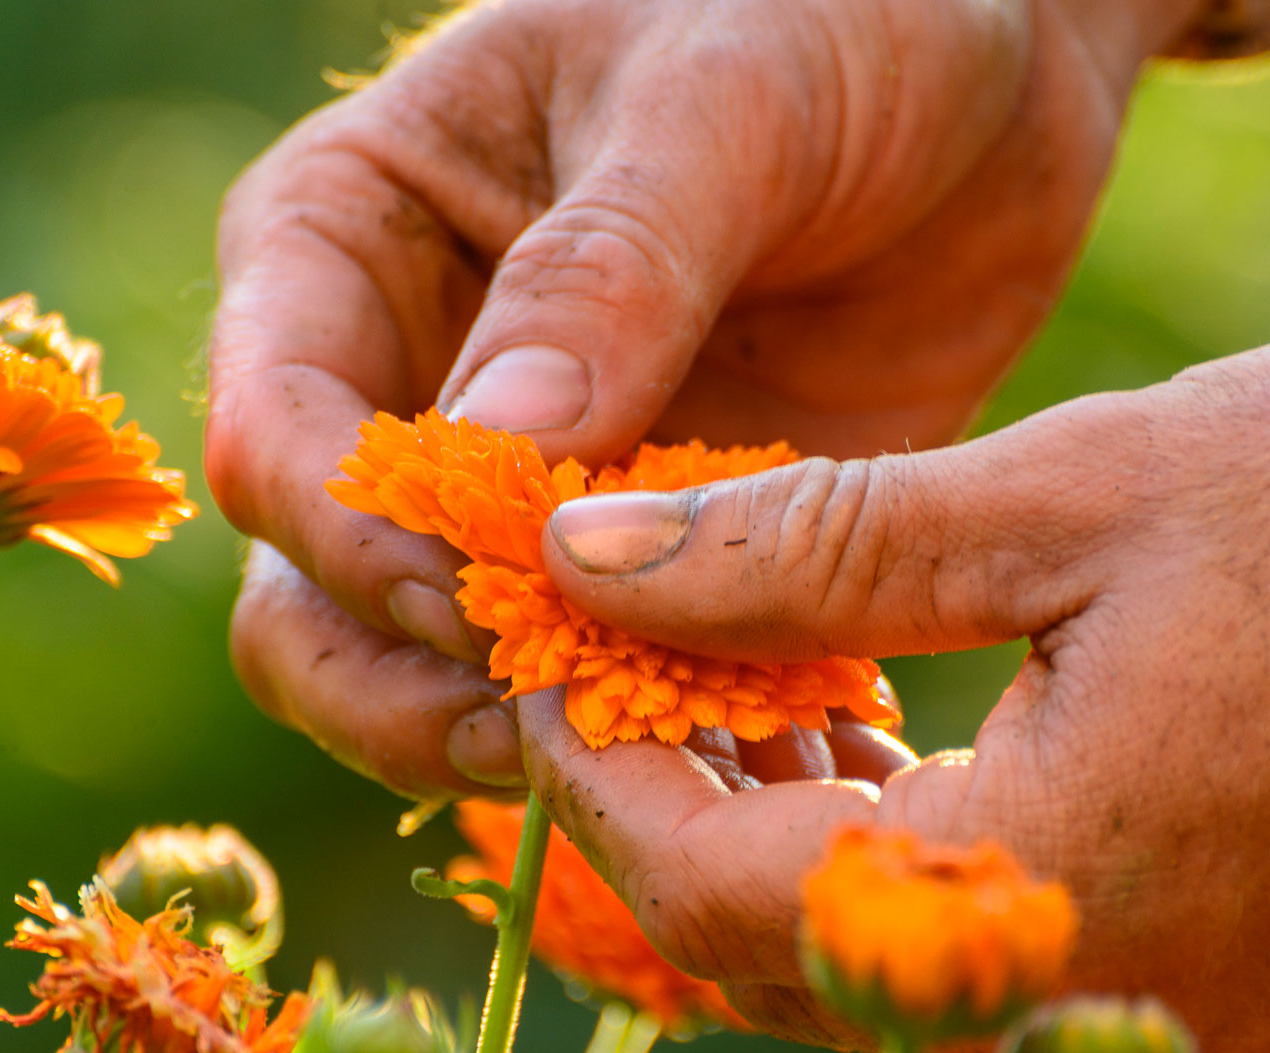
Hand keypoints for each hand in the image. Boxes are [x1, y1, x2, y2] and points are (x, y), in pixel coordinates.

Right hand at [206, 0, 1200, 797]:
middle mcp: (407, 375)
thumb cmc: (835, 12)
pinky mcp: (645, 546)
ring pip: (424, 668)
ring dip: (508, 732)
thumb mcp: (718, 99)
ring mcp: (523, 480)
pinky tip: (737, 752)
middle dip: (402, 680)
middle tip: (546, 732)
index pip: (278, 432)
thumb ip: (604, 270)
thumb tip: (485, 464)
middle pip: (309, 592)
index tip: (486, 591)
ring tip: (645, 760)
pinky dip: (647, 727)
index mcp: (351, 236)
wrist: (991, 74)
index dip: (356, 538)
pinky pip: (603, 670)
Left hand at [518, 319, 1269, 1052]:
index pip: (711, 893)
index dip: (593, 776)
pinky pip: (982, 968)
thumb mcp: (1073, 493)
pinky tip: (877, 734)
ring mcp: (1167, 1040)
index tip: (547, 651)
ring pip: (872, 971)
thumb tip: (594, 556)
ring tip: (740, 676)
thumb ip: (808, 545)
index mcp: (1041, 891)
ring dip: (775, 829)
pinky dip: (893, 862)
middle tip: (621, 656)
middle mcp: (1091, 1016)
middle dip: (669, 803)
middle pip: (774, 956)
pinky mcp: (1223, 1014)